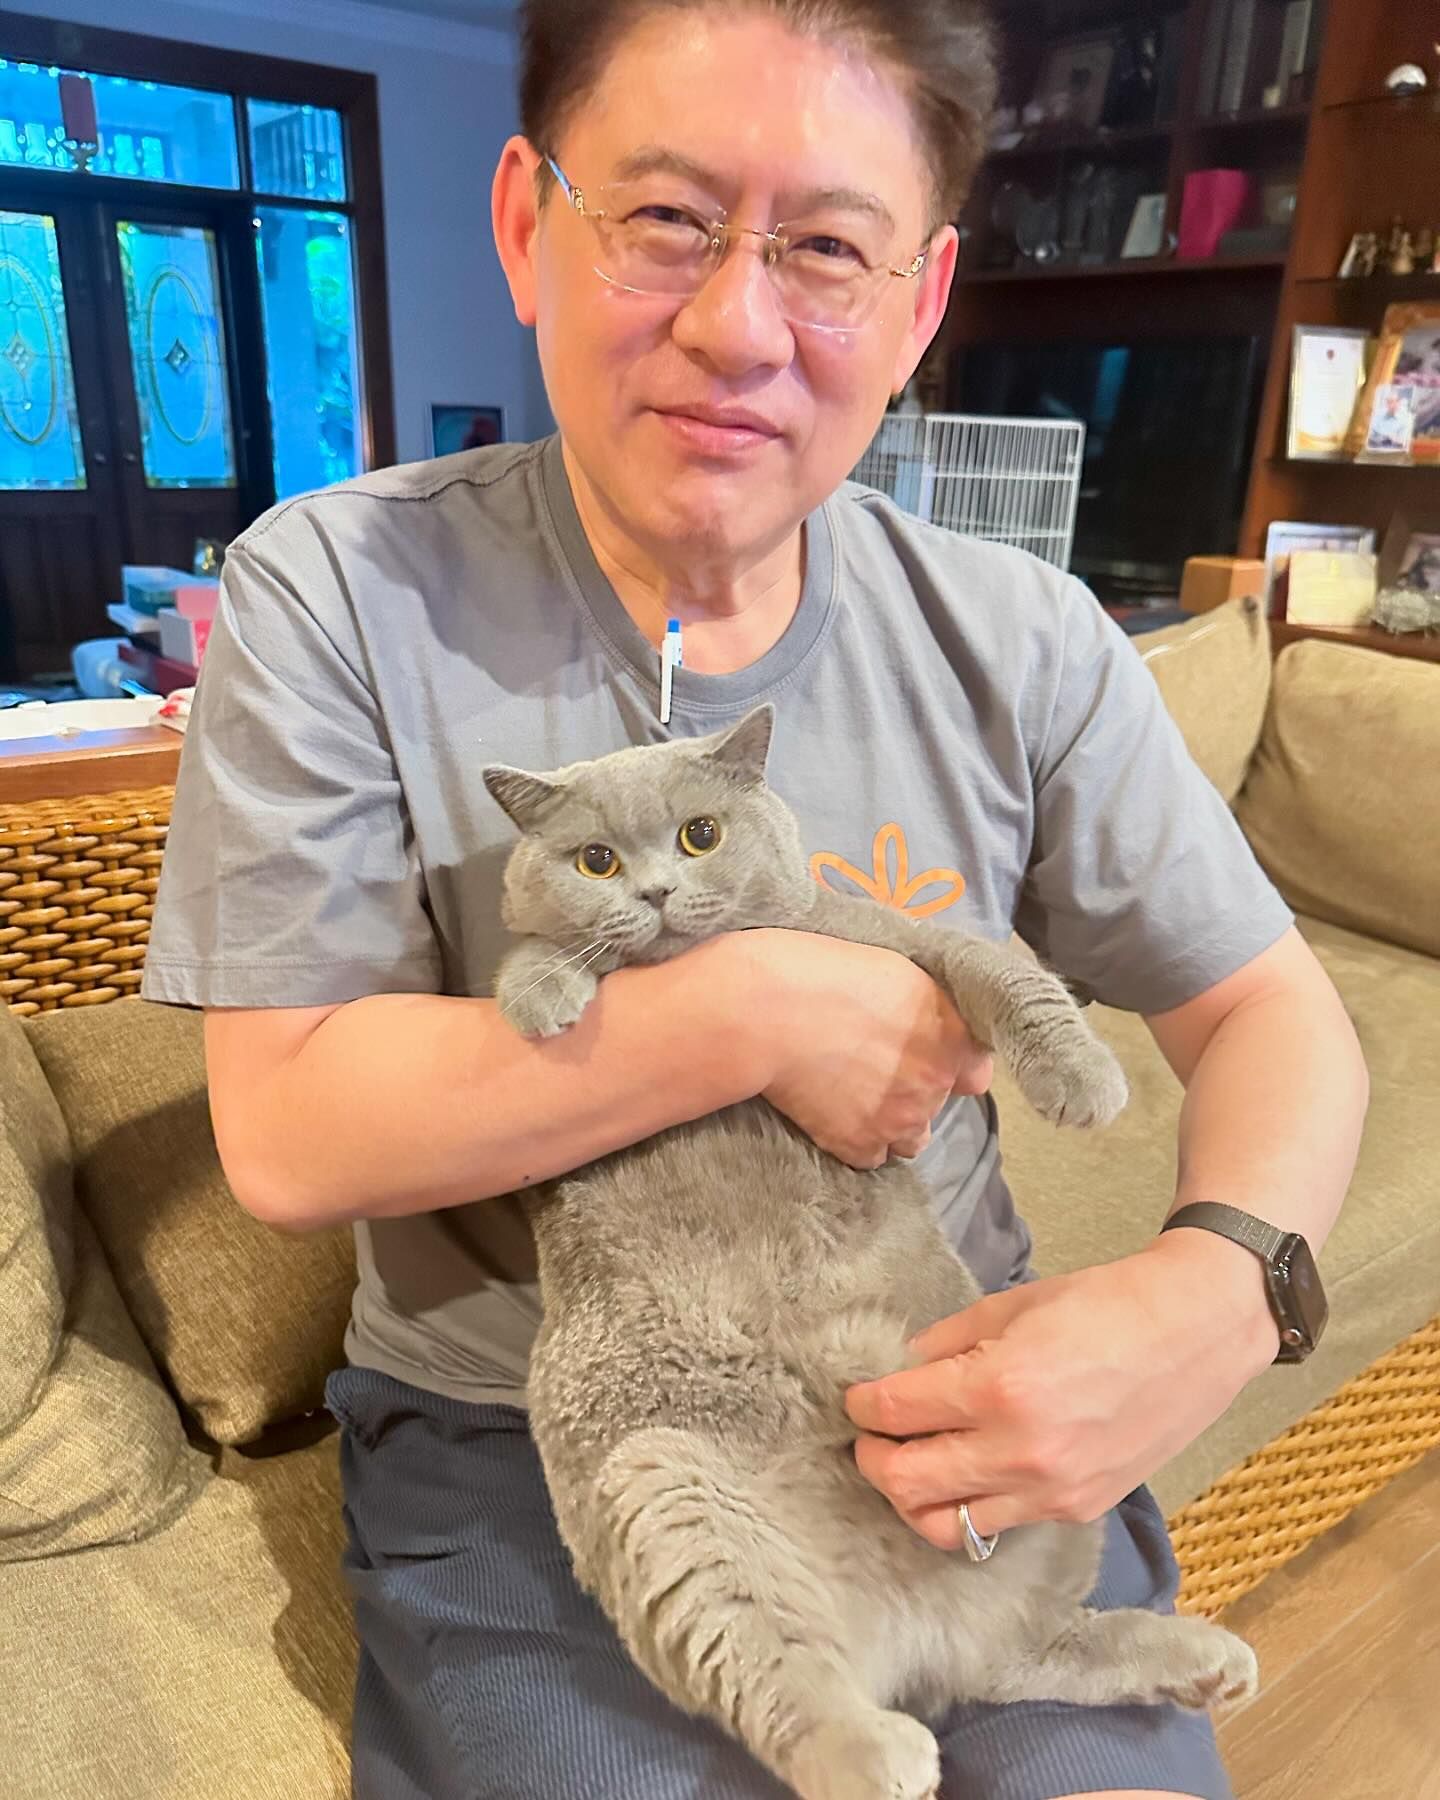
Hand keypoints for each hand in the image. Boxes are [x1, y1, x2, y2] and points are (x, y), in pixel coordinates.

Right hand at [738, 929, 992, 1169]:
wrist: (767, 1012)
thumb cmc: (825, 972)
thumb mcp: (896, 968)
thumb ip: (932, 1003)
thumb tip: (941, 1022)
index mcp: (952, 1034)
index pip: (978, 1069)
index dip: (953, 1061)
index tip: (929, 1053)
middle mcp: (935, 1082)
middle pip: (939, 1102)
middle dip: (915, 1088)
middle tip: (873, 1064)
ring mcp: (899, 1119)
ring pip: (911, 1139)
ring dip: (893, 1123)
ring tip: (856, 1098)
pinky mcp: (859, 1145)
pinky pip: (871, 1158)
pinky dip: (857, 1142)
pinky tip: (834, 1115)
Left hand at [844, 1232, 1278, 1546]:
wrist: (1197, 1331)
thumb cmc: (1108, 1304)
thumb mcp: (1014, 1304)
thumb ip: (949, 1343)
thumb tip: (902, 1369)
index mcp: (999, 1387)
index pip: (895, 1412)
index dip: (862, 1405)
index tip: (855, 1397)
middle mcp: (1020, 1450)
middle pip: (906, 1482)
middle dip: (873, 1457)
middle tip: (870, 1434)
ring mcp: (1051, 1490)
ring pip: (944, 1525)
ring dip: (912, 1497)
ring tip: (909, 1464)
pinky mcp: (1077, 1509)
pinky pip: (997, 1526)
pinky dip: (967, 1507)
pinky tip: (965, 1474)